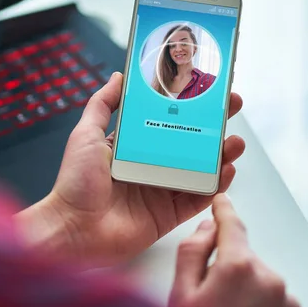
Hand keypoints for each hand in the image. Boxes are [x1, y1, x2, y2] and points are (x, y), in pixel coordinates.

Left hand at [17, 72, 244, 265]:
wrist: (73, 229)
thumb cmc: (75, 183)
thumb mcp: (86, 134)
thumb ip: (102, 105)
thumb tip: (118, 76)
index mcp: (133, 146)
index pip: (167, 120)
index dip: (187, 106)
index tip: (206, 90)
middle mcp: (150, 165)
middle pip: (190, 142)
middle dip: (213, 126)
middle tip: (230, 108)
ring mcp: (161, 190)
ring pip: (200, 169)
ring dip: (221, 154)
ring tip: (234, 141)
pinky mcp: (168, 214)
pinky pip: (198, 198)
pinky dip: (216, 185)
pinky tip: (227, 170)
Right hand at [169, 195, 299, 306]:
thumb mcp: (182, 294)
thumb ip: (192, 253)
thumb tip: (206, 230)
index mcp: (239, 267)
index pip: (231, 225)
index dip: (223, 210)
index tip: (221, 201)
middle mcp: (269, 279)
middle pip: (242, 255)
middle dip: (227, 265)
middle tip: (209, 293)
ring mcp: (285, 298)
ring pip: (256, 276)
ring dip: (243, 286)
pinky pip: (270, 294)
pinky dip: (258, 300)